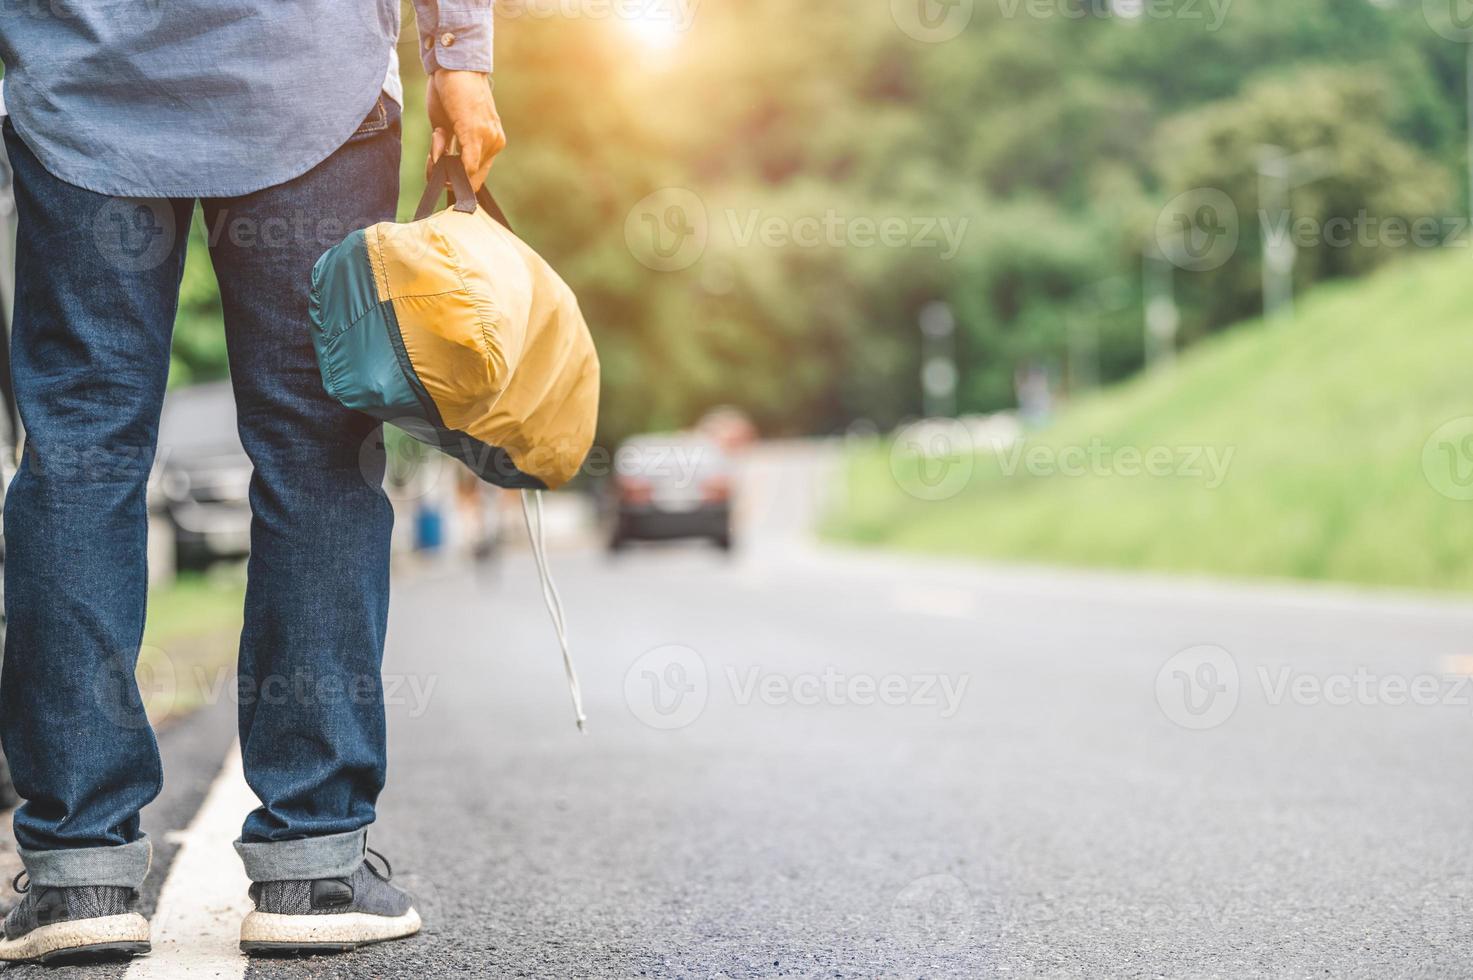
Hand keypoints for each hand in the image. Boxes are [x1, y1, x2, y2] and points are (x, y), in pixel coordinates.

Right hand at [425, 70, 505, 190]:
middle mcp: (494, 143)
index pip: (477, 175)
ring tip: (437, 138)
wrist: (455, 64)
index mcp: (490, 142)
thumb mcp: (445, 124)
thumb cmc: (450, 91)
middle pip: (471, 178)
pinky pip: (467, 163)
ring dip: (443, 165)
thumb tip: (438, 164)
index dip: (457, 180)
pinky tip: (438, 158)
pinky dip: (450, 166)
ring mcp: (488, 138)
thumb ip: (445, 146)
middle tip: (433, 157)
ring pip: (465, 172)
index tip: (439, 173)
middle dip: (448, 175)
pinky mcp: (475, 132)